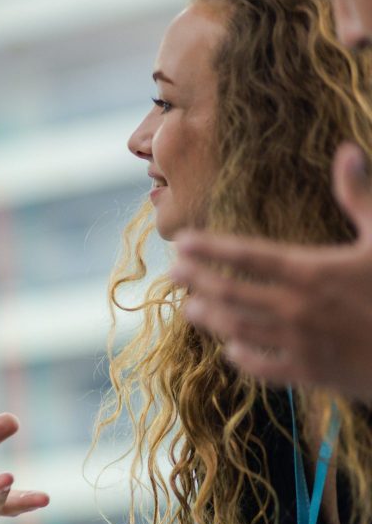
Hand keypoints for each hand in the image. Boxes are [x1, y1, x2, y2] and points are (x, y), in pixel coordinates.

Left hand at [170, 142, 371, 399]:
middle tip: (171, 273)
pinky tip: (230, 348)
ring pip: (238, 330)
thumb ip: (360, 197)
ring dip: (209, 319)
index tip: (181, 241)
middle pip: (231, 293)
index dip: (209, 248)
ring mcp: (300, 343)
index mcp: (313, 271)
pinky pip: (262, 368)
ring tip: (188, 308)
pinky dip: (241, 358)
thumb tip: (348, 150)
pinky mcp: (309, 373)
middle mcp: (297, 308)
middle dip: (197, 281)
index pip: (247, 255)